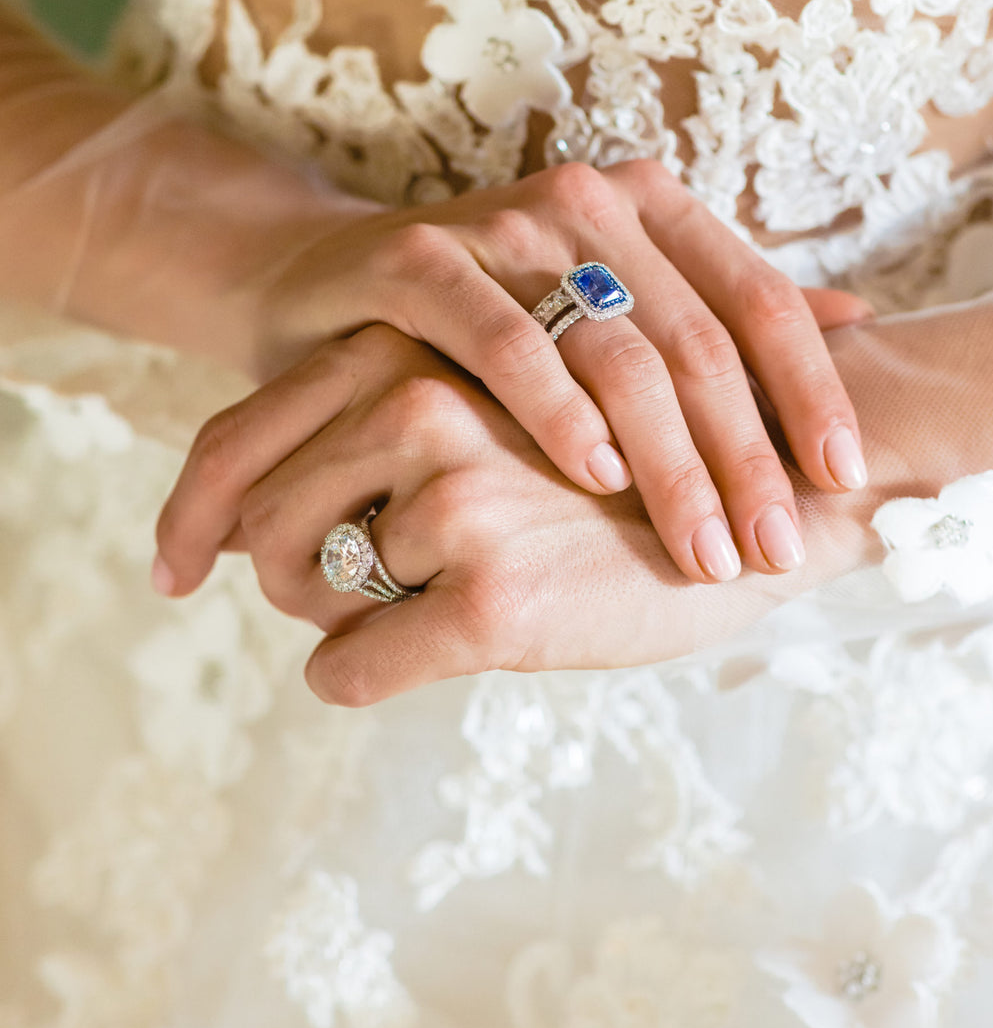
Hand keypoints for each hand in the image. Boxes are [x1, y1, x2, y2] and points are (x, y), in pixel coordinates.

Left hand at [155, 323, 854, 702]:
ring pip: (307, 592)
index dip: (194, 509)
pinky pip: (354, 666)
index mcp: (419, 351)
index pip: (241, 430)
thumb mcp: (506, 404)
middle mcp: (425, 409)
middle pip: (258, 518)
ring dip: (338, 618)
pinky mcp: (494, 597)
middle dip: (275, 571)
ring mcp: (457, 502)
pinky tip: (407, 663)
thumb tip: (264, 518)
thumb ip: (402, 419)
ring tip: (413, 612)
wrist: (780, 492)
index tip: (176, 565)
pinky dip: (359, 676)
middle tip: (318, 598)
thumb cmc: (636, 460)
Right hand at [253, 157, 870, 582]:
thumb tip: (857, 323)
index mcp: (649, 208)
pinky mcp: (420, 259)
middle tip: (774, 552)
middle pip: (700, 340)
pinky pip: (507, 341)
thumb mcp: (609, 318)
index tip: (844, 482)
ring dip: (670, 462)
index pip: (758, 303)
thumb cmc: (485, 326)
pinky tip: (596, 478)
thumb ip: (718, 316)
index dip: (811, 394)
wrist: (327, 291)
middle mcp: (587, 203)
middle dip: (747, 459)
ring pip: (618, 350)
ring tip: (703, 550)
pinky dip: (558, 412)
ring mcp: (502, 225)